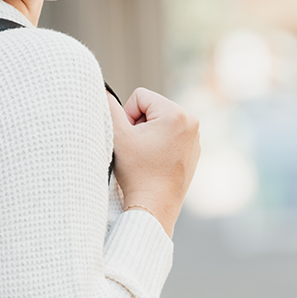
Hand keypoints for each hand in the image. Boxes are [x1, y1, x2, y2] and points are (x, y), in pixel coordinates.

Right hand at [107, 88, 199, 236]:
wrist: (154, 207)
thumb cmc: (137, 173)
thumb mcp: (118, 136)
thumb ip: (108, 107)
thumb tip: (101, 90)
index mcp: (176, 113)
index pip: (139, 97)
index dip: (127, 117)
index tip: (131, 140)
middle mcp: (191, 121)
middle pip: (151, 108)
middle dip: (139, 126)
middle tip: (138, 150)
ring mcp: (195, 137)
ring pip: (159, 122)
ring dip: (148, 136)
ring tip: (146, 158)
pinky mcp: (193, 151)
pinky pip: (169, 136)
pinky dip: (158, 146)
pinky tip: (155, 164)